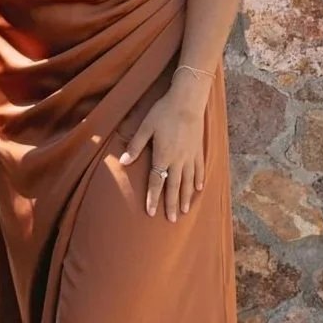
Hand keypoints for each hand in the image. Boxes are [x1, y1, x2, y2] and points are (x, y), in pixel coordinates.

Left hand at [119, 76, 207, 220]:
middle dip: (171, 204)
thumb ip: (135, 146)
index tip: (152, 212)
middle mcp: (178, 160)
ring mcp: (190, 156)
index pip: (156, 181)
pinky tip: (199, 190)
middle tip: (172, 220)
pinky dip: (199, 180)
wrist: (188, 102)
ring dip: (186, 197)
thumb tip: (123, 162)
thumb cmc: (163, 113)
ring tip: (184, 211)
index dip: (153, 198)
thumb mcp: (145, 128)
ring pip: (189, 182)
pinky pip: (199, 169)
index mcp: (163, 156)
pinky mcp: (198, 150)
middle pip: (174, 186)